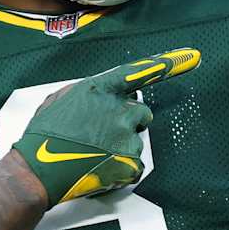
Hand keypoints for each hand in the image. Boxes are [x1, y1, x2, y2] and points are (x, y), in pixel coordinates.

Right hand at [12, 48, 200, 205]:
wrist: (38, 171)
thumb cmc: (42, 137)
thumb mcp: (58, 101)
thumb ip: (85, 93)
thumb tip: (99, 95)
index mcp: (99, 90)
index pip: (138, 73)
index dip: (166, 65)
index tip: (190, 57)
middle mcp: (118, 109)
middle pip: (142, 112)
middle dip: (130, 122)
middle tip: (105, 136)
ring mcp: (126, 136)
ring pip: (136, 140)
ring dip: (121, 148)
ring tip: (93, 156)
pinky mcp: (130, 162)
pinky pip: (135, 166)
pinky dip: (121, 170)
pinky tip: (99, 169)